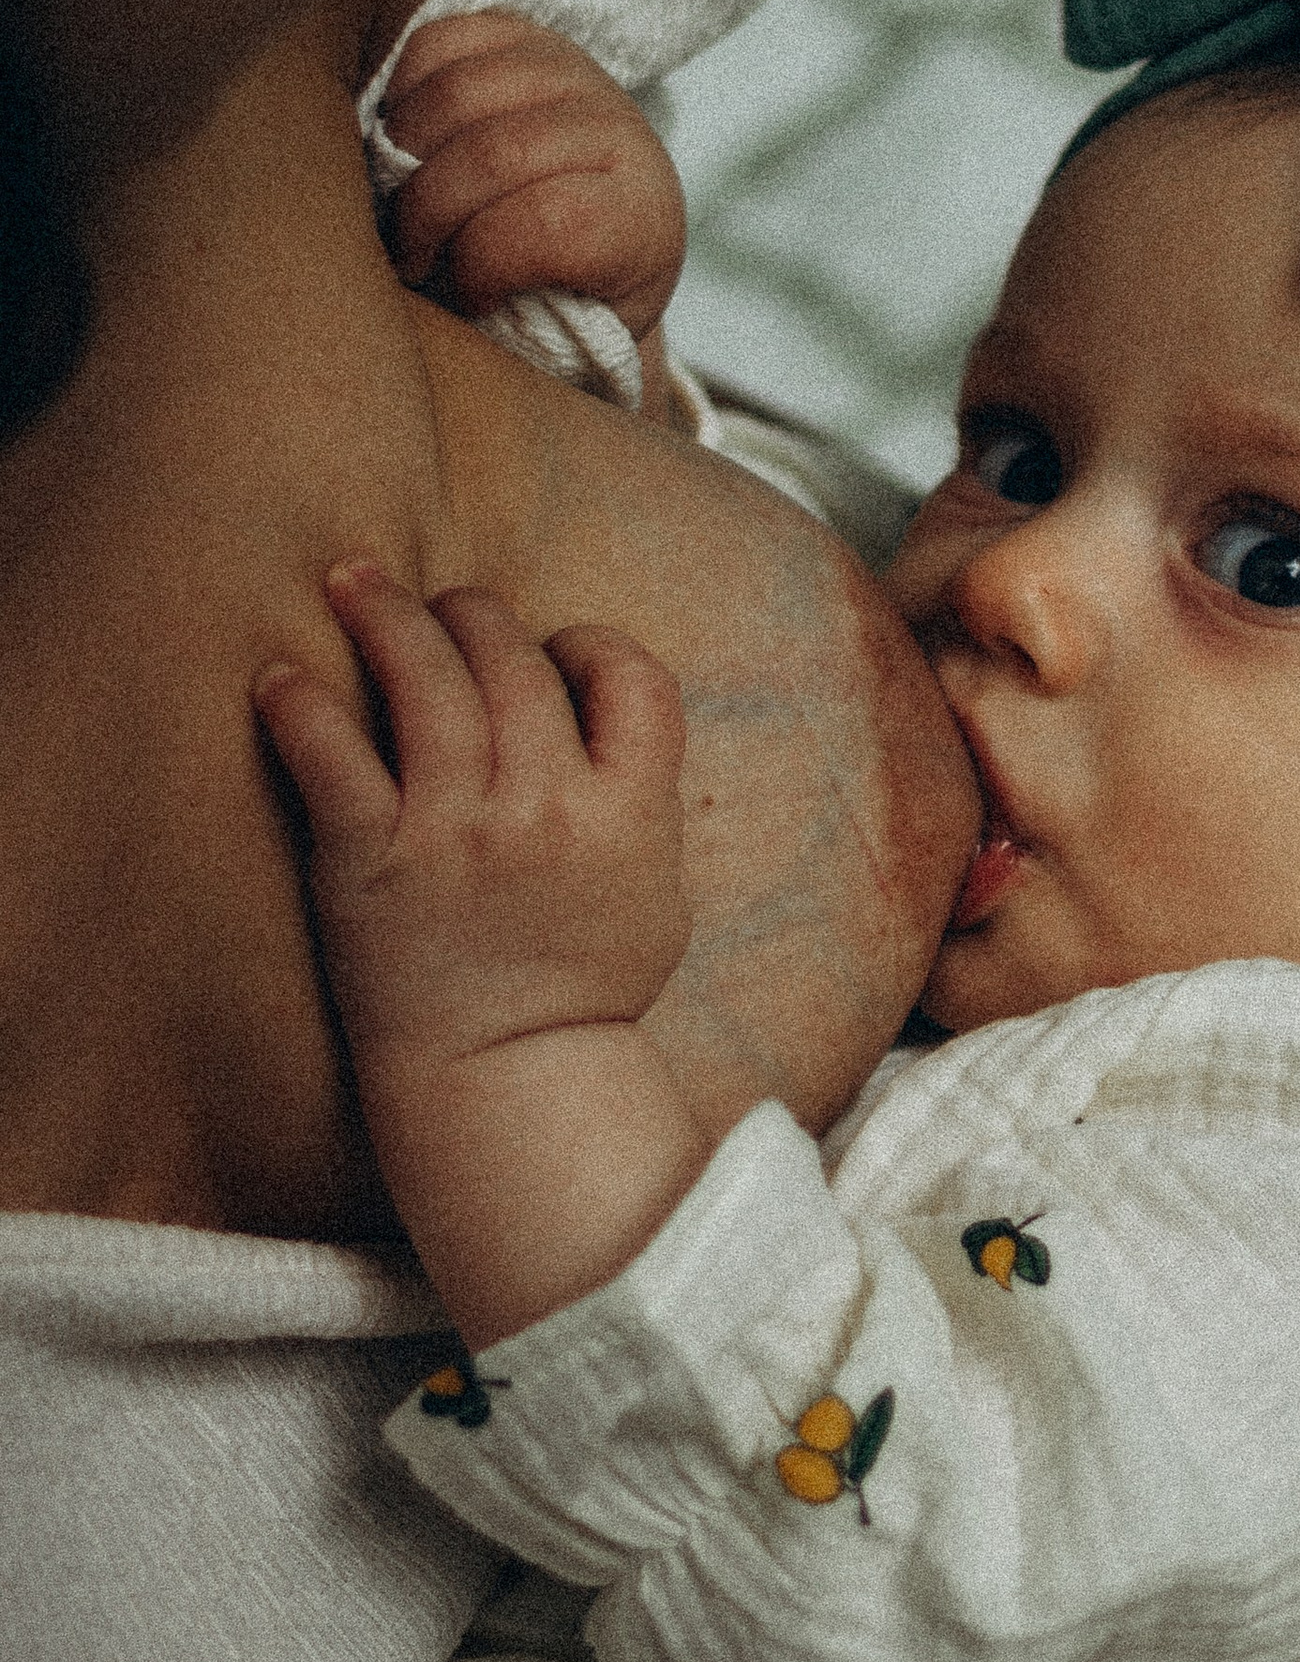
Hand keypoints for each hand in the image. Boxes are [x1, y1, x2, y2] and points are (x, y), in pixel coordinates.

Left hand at [256, 562, 703, 1342]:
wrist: (508, 1080)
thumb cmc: (582, 992)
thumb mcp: (657, 889)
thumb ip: (642, 797)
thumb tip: (605, 714)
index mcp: (630, 811)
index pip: (628, 673)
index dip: (589, 643)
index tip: (555, 649)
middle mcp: (546, 805)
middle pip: (515, 658)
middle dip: (475, 613)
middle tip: (446, 606)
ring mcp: (457, 828)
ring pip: (426, 676)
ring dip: (386, 613)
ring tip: (354, 581)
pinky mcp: (372, 858)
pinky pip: (330, 753)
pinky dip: (300, 705)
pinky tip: (279, 677)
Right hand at [379, 8, 686, 341]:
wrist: (592, 228)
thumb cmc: (564, 296)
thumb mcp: (561, 335)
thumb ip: (519, 323)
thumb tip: (443, 297)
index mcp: (643, 217)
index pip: (555, 227)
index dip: (484, 266)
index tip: (465, 299)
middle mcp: (619, 130)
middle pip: (493, 154)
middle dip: (427, 214)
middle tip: (409, 256)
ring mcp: (571, 71)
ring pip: (456, 93)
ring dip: (402, 157)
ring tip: (400, 203)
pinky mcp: (521, 33)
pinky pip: (436, 43)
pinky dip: (400, 95)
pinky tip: (406, 146)